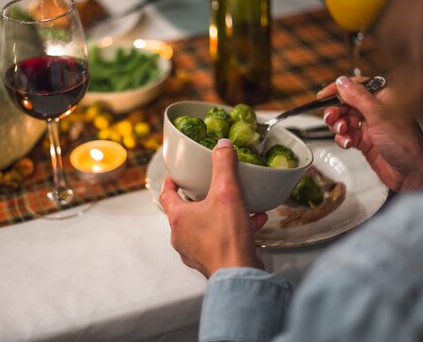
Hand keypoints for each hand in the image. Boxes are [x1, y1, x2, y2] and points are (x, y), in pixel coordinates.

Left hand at [159, 139, 267, 277]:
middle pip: (187, 211)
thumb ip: (224, 166)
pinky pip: (220, 239)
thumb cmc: (226, 238)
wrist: (238, 274)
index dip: (171, 183)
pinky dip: (234, 228)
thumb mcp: (227, 193)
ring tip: (241, 204)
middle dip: (201, 198)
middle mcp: (182, 236)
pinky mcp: (211, 261)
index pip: (167, 196)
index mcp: (179, 218)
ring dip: (223, 213)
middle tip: (211, 187)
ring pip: (206, 225)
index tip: (176, 176)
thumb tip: (222, 146)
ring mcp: (195, 251)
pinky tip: (255, 221)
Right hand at [318, 76, 422, 191]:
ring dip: (338, 126)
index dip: (338, 90)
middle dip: (336, 111)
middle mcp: (375, 110)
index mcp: (383, 98)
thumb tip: (342, 82)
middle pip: (346, 104)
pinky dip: (343, 139)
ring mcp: (369, 126)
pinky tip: (349, 143)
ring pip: (343, 120)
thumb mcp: (379, 115)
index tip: (323, 96)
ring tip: (342, 132)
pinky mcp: (364, 141)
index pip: (355, 87)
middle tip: (331, 118)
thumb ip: (358, 97)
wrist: (411, 173)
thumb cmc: (405, 143)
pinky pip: (346, 135)